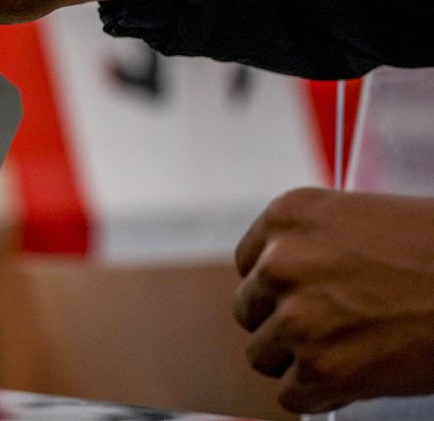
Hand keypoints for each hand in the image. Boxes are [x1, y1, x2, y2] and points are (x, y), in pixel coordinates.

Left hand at [234, 188, 433, 412]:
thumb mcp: (363, 221)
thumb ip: (314, 246)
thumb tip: (284, 286)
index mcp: (288, 216)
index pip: (250, 264)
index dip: (279, 286)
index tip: (307, 295)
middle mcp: (281, 262)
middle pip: (250, 310)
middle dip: (285, 322)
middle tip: (335, 326)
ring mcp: (297, 317)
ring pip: (263, 355)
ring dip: (299, 360)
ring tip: (350, 350)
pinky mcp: (321, 368)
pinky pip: (293, 396)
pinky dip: (323, 395)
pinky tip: (359, 376)